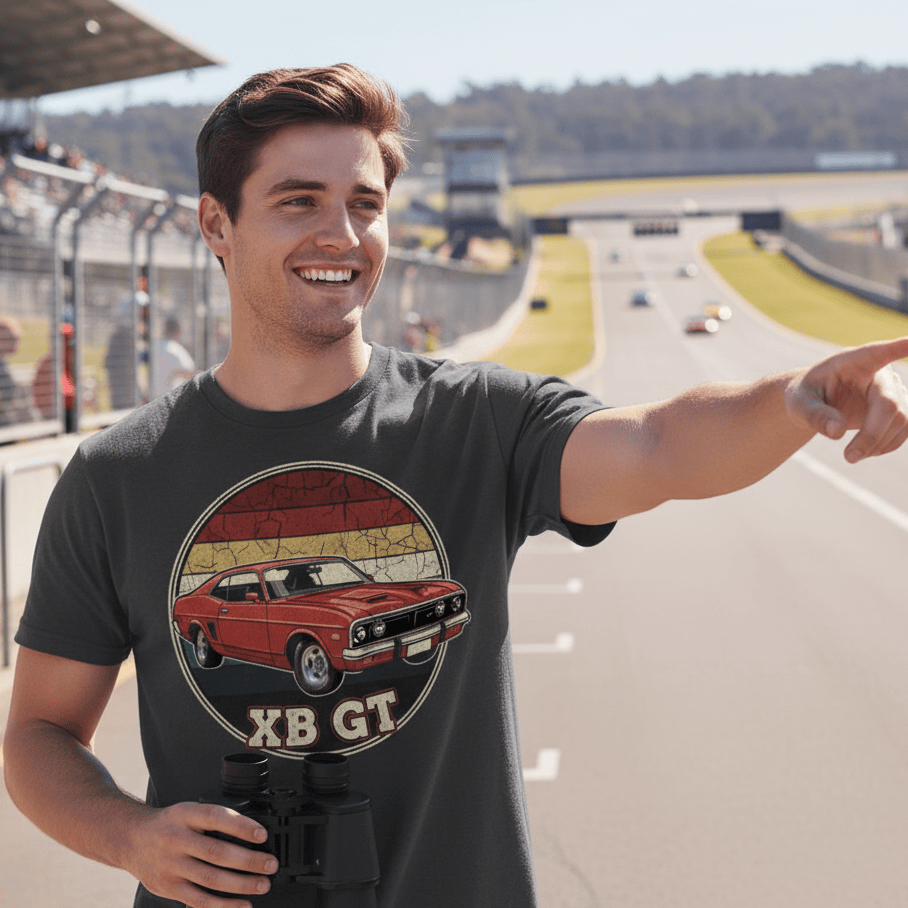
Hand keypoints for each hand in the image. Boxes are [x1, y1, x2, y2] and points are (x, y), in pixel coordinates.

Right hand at [124, 801, 278, 907]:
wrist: (131, 839)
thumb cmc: (169, 825)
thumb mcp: (188, 811)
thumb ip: (213, 820)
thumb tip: (252, 834)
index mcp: (184, 815)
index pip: (215, 817)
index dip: (240, 826)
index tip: (262, 835)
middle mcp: (175, 840)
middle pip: (216, 852)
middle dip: (248, 860)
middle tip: (270, 864)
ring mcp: (170, 866)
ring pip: (210, 879)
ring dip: (241, 884)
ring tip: (262, 885)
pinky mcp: (168, 888)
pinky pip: (199, 900)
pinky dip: (223, 906)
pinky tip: (242, 905)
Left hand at [786, 337, 907, 461]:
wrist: (815, 402)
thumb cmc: (805, 396)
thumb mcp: (799, 403)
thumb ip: (815, 415)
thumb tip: (837, 432)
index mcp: (853, 362)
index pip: (878, 352)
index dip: (898, 348)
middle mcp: (880, 374)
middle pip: (890, 404)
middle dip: (872, 434)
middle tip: (848, 457)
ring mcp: (894, 391)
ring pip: (903, 420)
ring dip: (878, 443)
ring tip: (850, 455)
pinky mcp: (900, 409)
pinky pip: (905, 430)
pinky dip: (885, 445)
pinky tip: (864, 450)